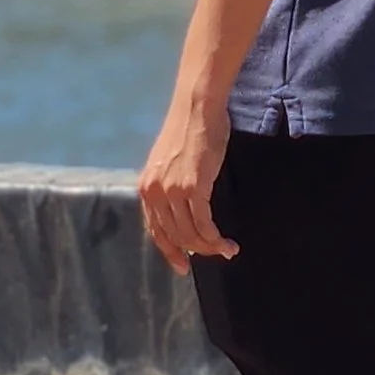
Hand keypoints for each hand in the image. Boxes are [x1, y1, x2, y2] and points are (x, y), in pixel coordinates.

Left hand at [137, 89, 237, 273]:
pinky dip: (216, 239)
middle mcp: (154, 192)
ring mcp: (172, 191)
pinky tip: (228, 243)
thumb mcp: (170, 163)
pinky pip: (204, 225)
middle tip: (218, 254)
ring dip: (211, 248)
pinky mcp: (192, 188)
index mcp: (146, 187)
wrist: (196, 108)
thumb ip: (170, 187)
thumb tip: (185, 212)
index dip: (170, 251)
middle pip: (175, 236)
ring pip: (190, 234)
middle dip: (197, 251)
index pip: (156, 230)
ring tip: (228, 250)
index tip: (183, 266)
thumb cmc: (189, 130)